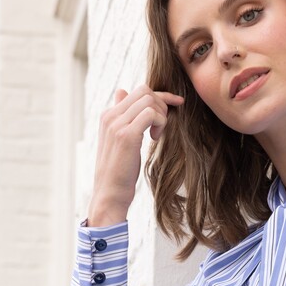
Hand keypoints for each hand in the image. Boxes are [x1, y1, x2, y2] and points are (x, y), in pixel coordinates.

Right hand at [87, 84, 183, 225]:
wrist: (110, 194)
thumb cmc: (119, 172)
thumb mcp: (119, 139)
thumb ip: (122, 116)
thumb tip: (121, 91)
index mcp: (108, 115)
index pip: (137, 91)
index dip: (161, 95)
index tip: (177, 103)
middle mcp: (110, 116)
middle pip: (144, 91)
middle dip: (162, 105)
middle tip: (162, 127)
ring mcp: (116, 124)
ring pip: (148, 100)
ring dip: (161, 115)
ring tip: (157, 135)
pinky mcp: (126, 135)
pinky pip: (151, 113)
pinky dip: (161, 123)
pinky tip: (155, 138)